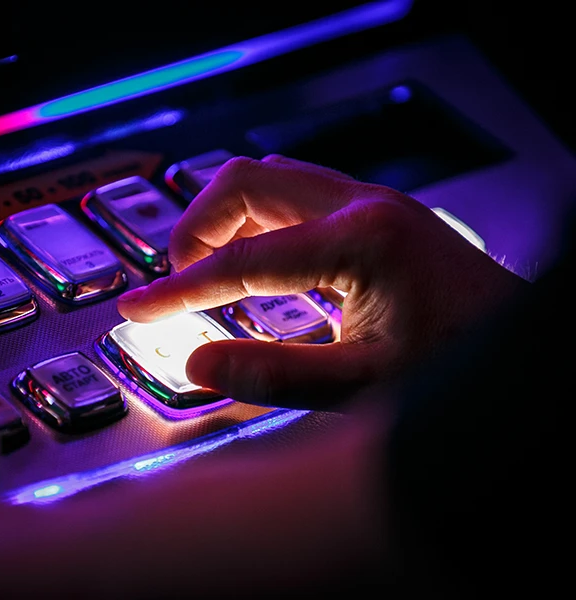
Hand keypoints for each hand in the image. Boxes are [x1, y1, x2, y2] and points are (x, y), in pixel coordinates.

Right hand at [118, 155, 529, 407]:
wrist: (518, 342)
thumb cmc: (459, 361)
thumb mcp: (365, 385)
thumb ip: (276, 375)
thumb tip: (199, 367)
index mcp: (359, 241)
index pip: (240, 261)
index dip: (178, 291)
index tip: (137, 310)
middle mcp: (363, 204)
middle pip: (244, 184)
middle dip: (195, 231)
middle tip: (175, 283)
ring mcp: (371, 201)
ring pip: (267, 181)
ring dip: (224, 221)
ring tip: (208, 274)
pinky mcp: (375, 212)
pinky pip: (293, 194)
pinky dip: (256, 222)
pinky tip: (256, 264)